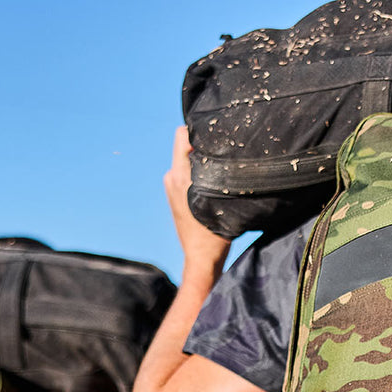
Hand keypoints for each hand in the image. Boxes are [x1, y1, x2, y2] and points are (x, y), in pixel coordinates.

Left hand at [164, 126, 231, 278]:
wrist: (201, 259)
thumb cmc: (213, 235)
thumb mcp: (220, 201)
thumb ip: (216, 174)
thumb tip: (219, 151)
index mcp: (179, 176)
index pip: (182, 135)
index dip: (199, 131)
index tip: (217, 137)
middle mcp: (171, 177)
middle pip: (184, 146)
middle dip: (202, 147)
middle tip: (222, 154)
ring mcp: (170, 185)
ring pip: (186, 159)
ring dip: (200, 162)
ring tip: (219, 172)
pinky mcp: (173, 194)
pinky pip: (185, 172)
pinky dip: (197, 173)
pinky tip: (212, 185)